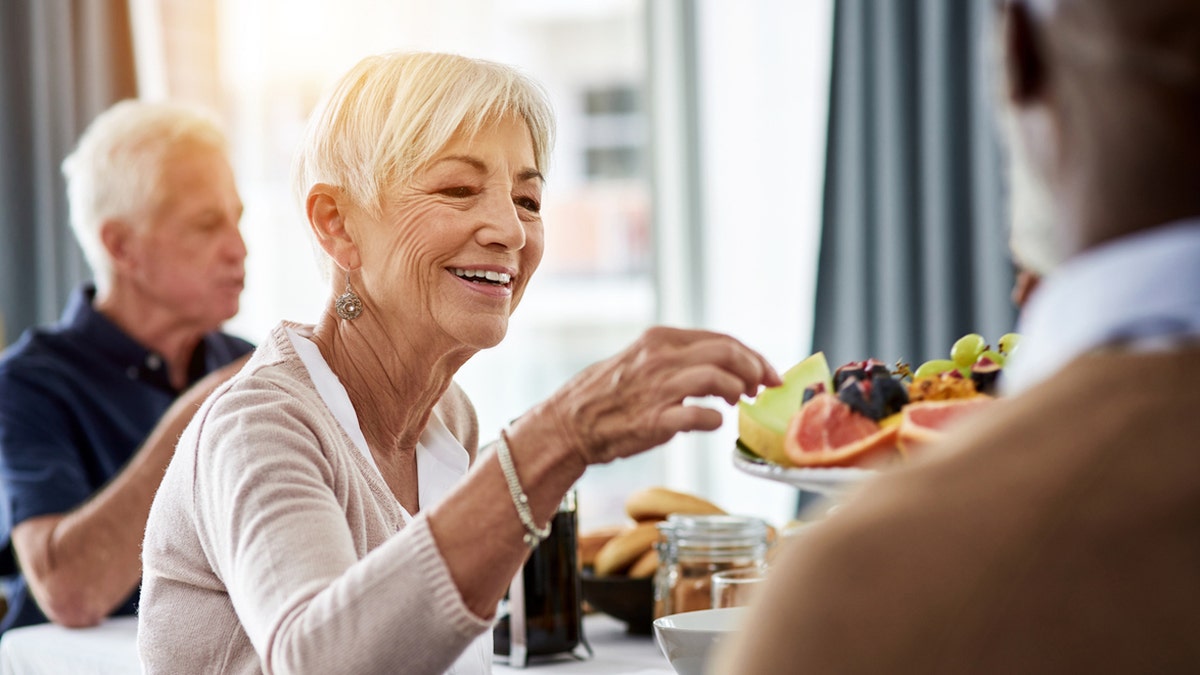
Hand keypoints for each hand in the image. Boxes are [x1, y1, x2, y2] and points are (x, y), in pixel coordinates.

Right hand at [537, 327, 780, 464]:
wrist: (569, 424)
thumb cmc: (609, 397)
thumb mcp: (643, 361)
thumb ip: (679, 360)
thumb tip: (724, 369)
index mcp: (660, 340)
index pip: (722, 339)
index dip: (752, 355)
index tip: (768, 373)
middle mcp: (660, 358)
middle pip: (726, 352)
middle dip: (756, 369)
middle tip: (764, 388)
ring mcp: (657, 388)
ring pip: (718, 377)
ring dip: (738, 391)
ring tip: (738, 404)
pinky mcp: (654, 420)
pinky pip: (700, 415)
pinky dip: (715, 419)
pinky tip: (714, 422)